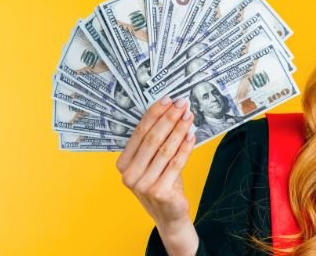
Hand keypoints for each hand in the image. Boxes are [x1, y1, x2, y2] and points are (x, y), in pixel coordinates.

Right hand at [116, 97, 198, 253]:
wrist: (169, 215)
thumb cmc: (163, 184)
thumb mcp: (155, 162)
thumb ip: (159, 141)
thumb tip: (173, 112)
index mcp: (123, 164)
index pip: (139, 133)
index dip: (154, 114)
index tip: (168, 100)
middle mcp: (129, 175)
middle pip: (152, 139)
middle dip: (169, 118)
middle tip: (182, 104)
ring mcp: (143, 185)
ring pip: (165, 149)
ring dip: (179, 130)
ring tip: (189, 117)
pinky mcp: (159, 192)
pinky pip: (176, 163)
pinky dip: (185, 148)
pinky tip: (192, 136)